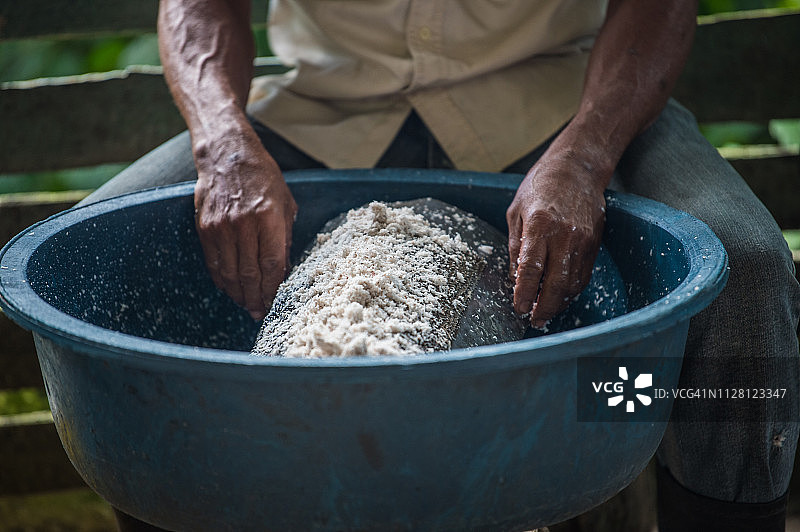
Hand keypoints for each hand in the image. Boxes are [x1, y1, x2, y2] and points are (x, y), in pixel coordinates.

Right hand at [194, 132, 297, 319]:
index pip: (272, 264)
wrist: (228, 155)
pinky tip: (230, 288)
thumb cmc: (263, 178)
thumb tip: (283, 270)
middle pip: (250, 274)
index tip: (275, 303)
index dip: (273, 289)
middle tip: (259, 312)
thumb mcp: (286, 204)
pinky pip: (214, 262)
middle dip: (256, 298)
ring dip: (238, 294)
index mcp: (268, 218)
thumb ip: (284, 237)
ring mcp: (221, 227)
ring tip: (246, 305)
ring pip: (230, 273)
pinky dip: (222, 280)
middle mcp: (244, 224)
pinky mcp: (205, 227)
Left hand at [506, 143, 607, 327]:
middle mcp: (565, 235)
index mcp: (540, 225)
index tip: (519, 307)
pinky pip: (583, 275)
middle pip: (556, 284)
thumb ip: (516, 246)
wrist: (577, 168)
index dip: (525, 294)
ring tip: (544, 312)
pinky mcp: (594, 243)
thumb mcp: (516, 211)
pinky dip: (571, 290)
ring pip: (573, 284)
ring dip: (558, 303)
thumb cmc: (540, 186)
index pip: (531, 270)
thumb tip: (516, 278)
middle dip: (544, 308)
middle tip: (533, 319)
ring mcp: (583, 240)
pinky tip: (559, 295)